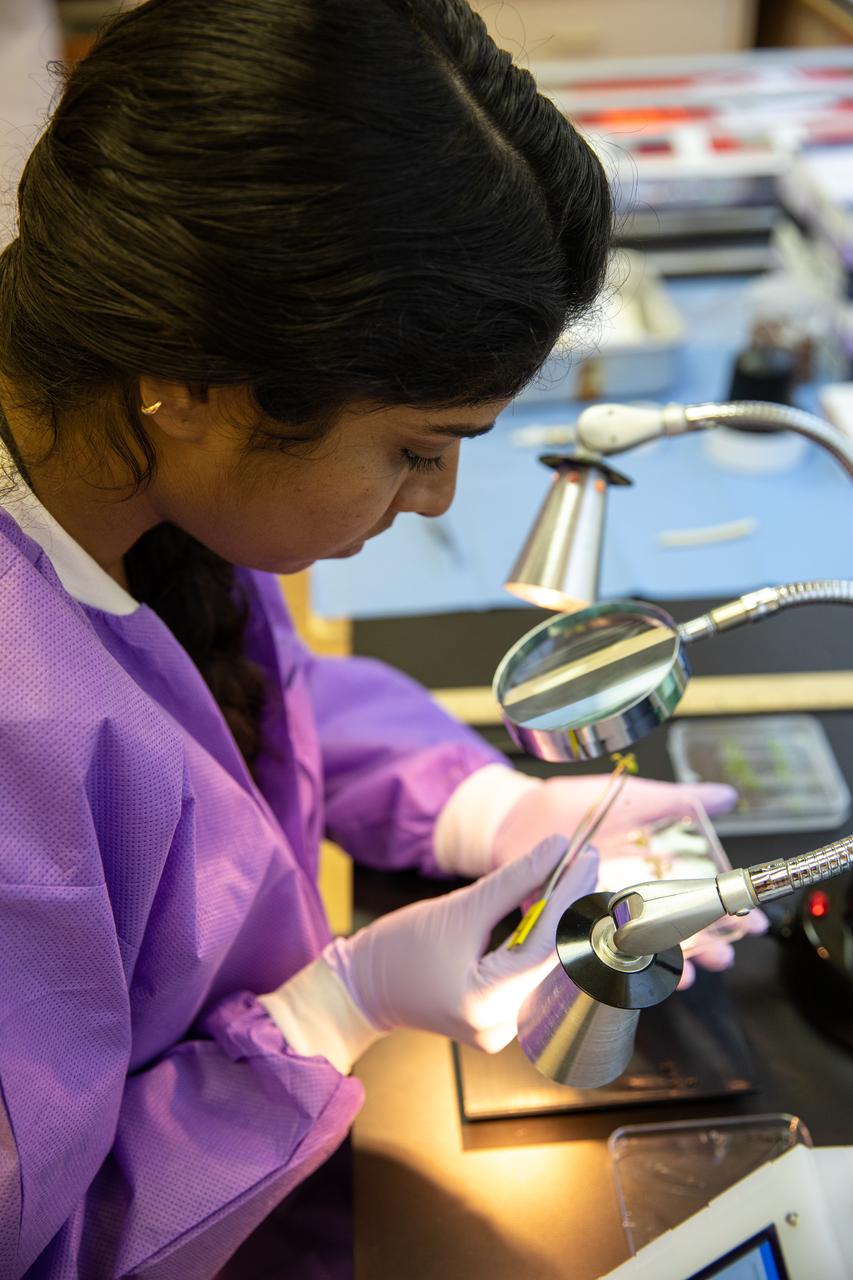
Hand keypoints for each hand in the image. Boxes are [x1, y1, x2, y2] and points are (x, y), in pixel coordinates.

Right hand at [323, 835, 598, 1052]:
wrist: (364, 986)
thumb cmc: (399, 948)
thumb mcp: (457, 908)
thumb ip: (512, 881)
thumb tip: (556, 848)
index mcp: (484, 1004)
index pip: (546, 946)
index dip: (570, 897)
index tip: (586, 857)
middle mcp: (501, 1026)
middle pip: (554, 958)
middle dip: (571, 907)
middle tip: (586, 860)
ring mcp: (503, 1029)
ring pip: (547, 965)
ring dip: (559, 920)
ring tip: (569, 876)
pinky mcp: (502, 1019)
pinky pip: (532, 972)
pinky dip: (541, 937)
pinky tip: (546, 905)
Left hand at [490, 775, 764, 988]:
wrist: (518, 815)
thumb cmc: (576, 805)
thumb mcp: (634, 798)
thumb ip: (679, 800)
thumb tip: (726, 796)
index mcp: (648, 870)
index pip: (695, 896)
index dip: (724, 911)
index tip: (750, 922)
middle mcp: (629, 897)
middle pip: (675, 928)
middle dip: (704, 946)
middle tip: (725, 956)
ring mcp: (601, 912)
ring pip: (642, 945)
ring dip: (666, 961)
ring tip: (687, 972)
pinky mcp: (570, 923)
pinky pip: (596, 948)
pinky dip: (613, 961)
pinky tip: (632, 971)